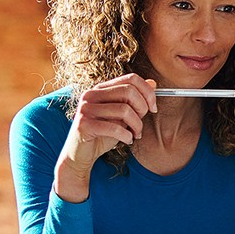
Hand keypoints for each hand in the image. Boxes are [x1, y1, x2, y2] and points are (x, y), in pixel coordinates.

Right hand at [54, 74, 156, 201]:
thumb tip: (153, 83)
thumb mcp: (122, 116)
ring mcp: (85, 108)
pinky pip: (114, 127)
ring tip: (135, 134)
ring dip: (136, 126)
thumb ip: (135, 99)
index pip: (131, 79)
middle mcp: (91, 94)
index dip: (147, 92)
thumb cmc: (102, 134)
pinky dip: (126, 136)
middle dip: (142, 109)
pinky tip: (127, 140)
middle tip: (141, 124)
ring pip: (124, 110)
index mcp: (101, 88)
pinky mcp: (83, 124)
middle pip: (129, 91)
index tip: (153, 107)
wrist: (80, 154)